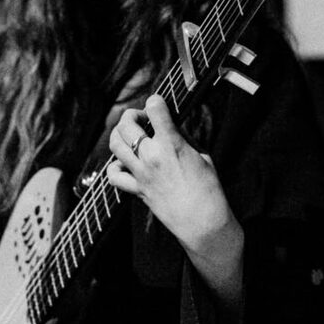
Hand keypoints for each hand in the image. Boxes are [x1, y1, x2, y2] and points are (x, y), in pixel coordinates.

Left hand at [107, 93, 243, 302]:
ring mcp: (141, 174)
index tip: (158, 104)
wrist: (203, 222)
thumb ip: (183, 139)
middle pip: (126, 124)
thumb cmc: (209, 189)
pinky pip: (114, 176)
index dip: (155, 102)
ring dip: (119, 134)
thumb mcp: (203, 156)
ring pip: (115, 145)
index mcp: (172, 145)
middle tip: (140, 119)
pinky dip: (114, 167)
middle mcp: (152, 157)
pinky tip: (123, 164)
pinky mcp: (137, 190)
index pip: (155, 109)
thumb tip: (171, 126)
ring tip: (129, 135)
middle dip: (131, 115)